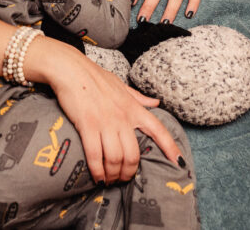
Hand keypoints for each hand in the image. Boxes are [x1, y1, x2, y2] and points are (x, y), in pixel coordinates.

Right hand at [34, 39, 182, 183]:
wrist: (71, 69)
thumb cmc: (95, 77)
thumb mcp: (121, 85)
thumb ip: (139, 98)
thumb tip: (156, 102)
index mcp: (133, 108)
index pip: (159, 130)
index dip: (171, 148)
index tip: (179, 163)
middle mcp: (123, 117)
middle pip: (133, 155)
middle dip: (129, 172)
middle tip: (123, 179)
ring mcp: (105, 122)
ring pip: (115, 158)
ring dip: (113, 174)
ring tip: (109, 180)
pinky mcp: (88, 125)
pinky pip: (95, 155)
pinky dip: (97, 170)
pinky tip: (97, 176)